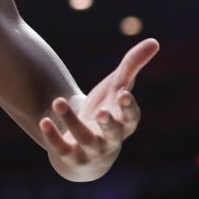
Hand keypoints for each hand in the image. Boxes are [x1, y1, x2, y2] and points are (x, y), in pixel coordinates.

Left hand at [39, 38, 159, 179]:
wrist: (86, 149)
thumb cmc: (106, 110)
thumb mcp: (117, 88)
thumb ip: (132, 66)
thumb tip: (154, 41)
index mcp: (125, 123)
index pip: (132, 118)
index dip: (129, 108)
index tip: (124, 95)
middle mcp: (111, 139)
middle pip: (113, 133)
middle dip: (108, 123)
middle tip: (101, 112)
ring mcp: (91, 150)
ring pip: (84, 138)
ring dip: (72, 121)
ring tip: (58, 101)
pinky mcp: (70, 156)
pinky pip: (62, 149)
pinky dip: (53, 136)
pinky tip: (44, 121)